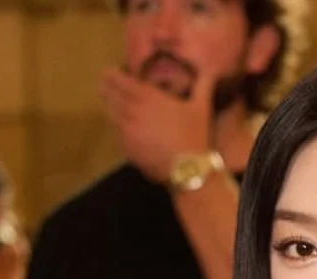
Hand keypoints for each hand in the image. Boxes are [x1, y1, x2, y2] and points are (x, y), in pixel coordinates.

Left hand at [101, 67, 213, 182]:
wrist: (186, 169)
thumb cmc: (193, 135)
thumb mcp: (202, 107)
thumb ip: (203, 85)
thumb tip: (210, 70)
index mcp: (146, 97)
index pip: (119, 80)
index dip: (112, 75)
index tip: (111, 72)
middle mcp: (131, 111)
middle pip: (109, 95)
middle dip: (106, 88)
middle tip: (106, 85)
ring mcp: (126, 131)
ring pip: (110, 114)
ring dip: (110, 106)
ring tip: (112, 104)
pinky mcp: (126, 148)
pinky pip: (117, 133)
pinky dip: (118, 127)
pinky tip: (123, 127)